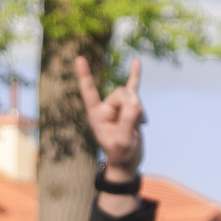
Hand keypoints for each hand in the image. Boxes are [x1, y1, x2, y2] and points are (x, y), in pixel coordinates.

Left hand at [76, 55, 145, 180]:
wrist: (128, 161)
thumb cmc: (122, 155)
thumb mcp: (124, 142)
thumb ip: (127, 121)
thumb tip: (135, 101)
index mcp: (96, 115)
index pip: (89, 93)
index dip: (85, 76)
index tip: (79, 59)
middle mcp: (104, 108)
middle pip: (120, 93)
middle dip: (132, 104)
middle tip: (138, 122)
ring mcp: (116, 106)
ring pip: (130, 93)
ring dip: (139, 107)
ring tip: (141, 123)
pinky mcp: (129, 106)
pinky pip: (132, 86)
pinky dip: (135, 74)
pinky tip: (136, 60)